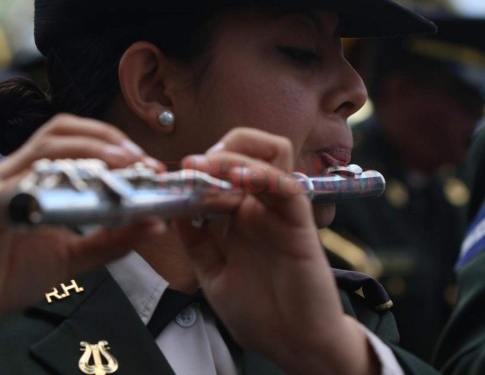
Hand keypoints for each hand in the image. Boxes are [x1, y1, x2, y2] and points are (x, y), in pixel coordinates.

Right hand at [0, 114, 166, 315]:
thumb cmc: (15, 277)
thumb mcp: (74, 256)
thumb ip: (113, 240)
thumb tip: (157, 225)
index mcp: (38, 180)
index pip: (76, 142)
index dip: (115, 145)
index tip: (151, 165)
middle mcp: (21, 174)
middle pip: (62, 130)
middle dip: (107, 137)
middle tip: (140, 158)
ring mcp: (5, 183)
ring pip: (49, 144)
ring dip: (94, 148)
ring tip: (126, 162)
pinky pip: (29, 181)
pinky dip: (65, 178)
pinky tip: (92, 186)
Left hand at [176, 128, 377, 373]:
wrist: (295, 344)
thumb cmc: (260, 314)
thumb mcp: (214, 277)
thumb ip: (197, 243)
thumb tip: (175, 211)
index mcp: (240, 219)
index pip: (223, 176)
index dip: (198, 171)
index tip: (173, 178)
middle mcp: (261, 209)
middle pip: (251, 153)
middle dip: (220, 150)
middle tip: (194, 164)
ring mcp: (281, 213)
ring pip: (273, 157)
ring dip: (239, 154)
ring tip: (211, 164)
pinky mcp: (301, 223)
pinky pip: (288, 187)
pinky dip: (264, 175)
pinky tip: (239, 176)